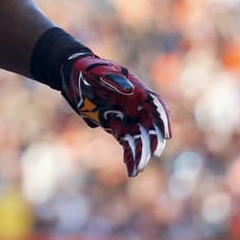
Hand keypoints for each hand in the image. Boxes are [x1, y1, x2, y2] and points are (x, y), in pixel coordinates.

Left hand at [61, 54, 171, 176]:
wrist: (72, 75)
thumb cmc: (88, 69)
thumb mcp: (99, 71)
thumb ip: (114, 79)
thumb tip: (130, 89)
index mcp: (137, 91)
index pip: (156, 106)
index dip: (163, 119)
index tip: (166, 134)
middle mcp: (135, 106)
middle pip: (151, 126)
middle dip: (154, 140)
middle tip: (153, 153)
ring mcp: (127, 118)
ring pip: (140, 138)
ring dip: (142, 153)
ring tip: (139, 168)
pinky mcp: (117, 127)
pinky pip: (127, 144)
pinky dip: (130, 156)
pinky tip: (131, 170)